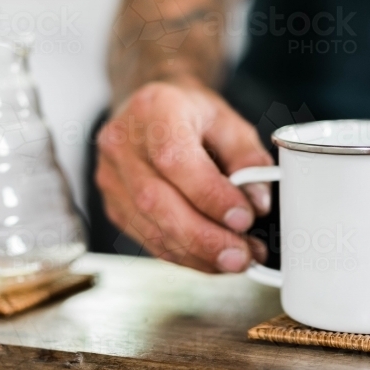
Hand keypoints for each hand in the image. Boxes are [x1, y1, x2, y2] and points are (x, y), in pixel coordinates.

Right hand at [96, 80, 272, 272]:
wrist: (153, 112)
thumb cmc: (191, 115)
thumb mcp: (229, 122)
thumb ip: (248, 159)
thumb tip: (257, 203)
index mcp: (154, 110)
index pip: (174, 160)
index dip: (210, 196)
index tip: (244, 218)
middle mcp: (122, 142)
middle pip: (155, 200)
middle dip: (203, 237)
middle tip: (242, 255)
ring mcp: (111, 176)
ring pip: (150, 227)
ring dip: (197, 253)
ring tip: (236, 258)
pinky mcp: (113, 205)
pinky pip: (148, 239)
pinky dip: (184, 255)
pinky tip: (212, 259)